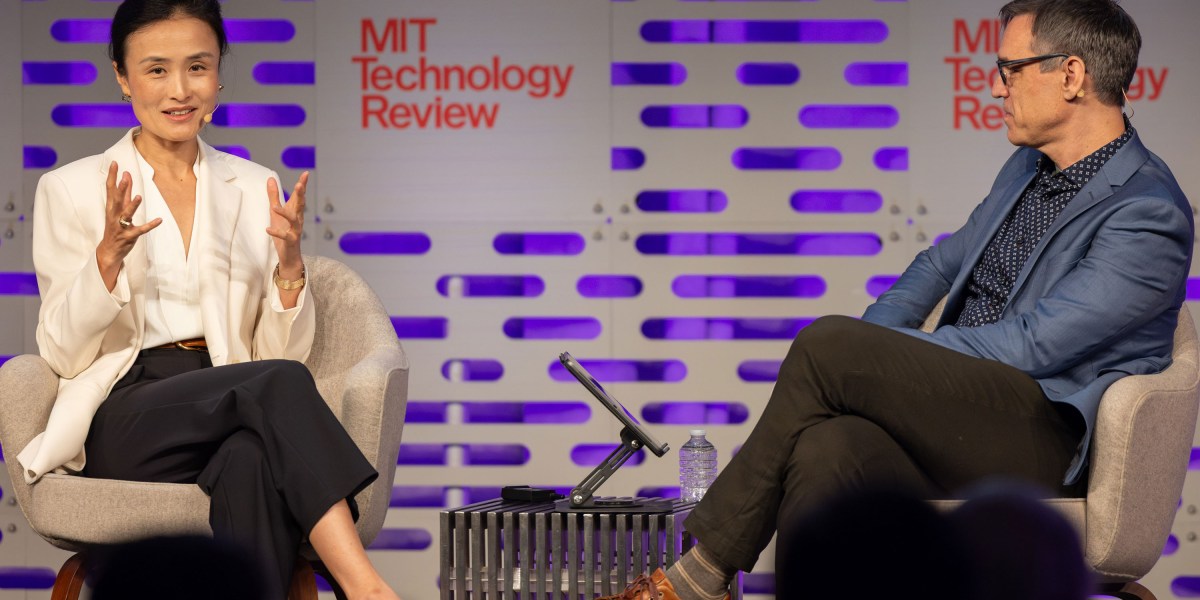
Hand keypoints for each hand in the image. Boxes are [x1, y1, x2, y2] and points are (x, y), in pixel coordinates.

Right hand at [96, 161, 161, 290]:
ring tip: (139, 196)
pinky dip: (150, 225)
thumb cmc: (115, 226)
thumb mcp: (118, 209)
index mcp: (111, 207)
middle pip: (116, 200)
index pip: (110, 189)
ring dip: (132, 206)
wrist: (109, 250)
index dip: (112, 176)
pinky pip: (140, 230)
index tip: (114, 163)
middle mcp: (114, 215)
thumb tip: (126, 176)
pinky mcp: (129, 236)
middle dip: (120, 188)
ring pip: (126, 214)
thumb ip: (124, 193)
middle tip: (125, 176)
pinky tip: (159, 220)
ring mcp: (121, 226)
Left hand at [266, 171, 308, 277]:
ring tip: (275, 208)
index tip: (306, 173)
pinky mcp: (291, 241)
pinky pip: (285, 236)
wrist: (289, 254)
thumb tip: (270, 178)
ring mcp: (295, 230)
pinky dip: (277, 233)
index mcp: (294, 211)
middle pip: (300, 205)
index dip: (303, 184)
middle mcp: (298, 219)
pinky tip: (267, 229)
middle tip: (299, 185)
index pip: (299, 196)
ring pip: (294, 220)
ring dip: (286, 214)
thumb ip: (274, 195)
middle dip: (300, 195)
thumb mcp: (275, 211)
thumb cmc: (283, 230)